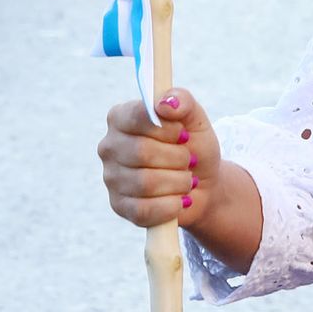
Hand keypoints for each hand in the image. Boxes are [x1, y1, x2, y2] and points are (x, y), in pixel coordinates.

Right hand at [98, 88, 220, 230]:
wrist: (203, 184)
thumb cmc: (194, 146)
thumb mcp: (196, 119)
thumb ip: (183, 101)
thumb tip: (165, 103)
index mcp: (121, 117)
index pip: (139, 116)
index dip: (168, 128)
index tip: (184, 135)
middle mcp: (109, 146)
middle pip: (142, 152)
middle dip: (178, 158)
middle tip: (189, 159)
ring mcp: (111, 178)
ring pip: (145, 183)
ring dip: (179, 182)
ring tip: (187, 179)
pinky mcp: (119, 207)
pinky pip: (144, 210)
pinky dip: (172, 205)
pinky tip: (180, 200)